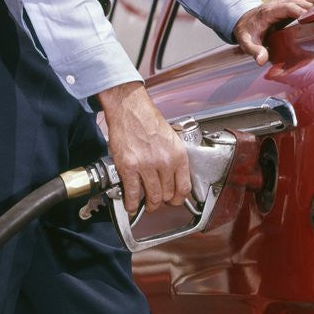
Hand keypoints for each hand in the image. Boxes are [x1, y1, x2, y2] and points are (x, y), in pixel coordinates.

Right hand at [97, 81, 190, 216]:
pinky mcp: (129, 167)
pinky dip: (132, 204)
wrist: (129, 107)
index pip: (184, 187)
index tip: (174, 200)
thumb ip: (174, 158)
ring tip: (146, 204)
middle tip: (157, 201)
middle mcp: (165, 161)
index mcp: (178, 154)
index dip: (178, 198)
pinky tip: (132, 206)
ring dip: (149, 205)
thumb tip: (174, 177)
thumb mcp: (171, 137)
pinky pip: (132, 193)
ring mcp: (146, 165)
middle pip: (168, 195)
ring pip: (152, 197)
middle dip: (162, 201)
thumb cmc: (147, 118)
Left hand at [233, 0, 313, 64]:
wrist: (243, 21)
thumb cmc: (247, 32)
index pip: (288, 7)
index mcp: (269, 11)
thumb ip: (254, 51)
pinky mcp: (288, 5)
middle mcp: (278, 4)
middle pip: (299, 1)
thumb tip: (262, 60)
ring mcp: (284, 3)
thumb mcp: (246, 43)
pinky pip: (304, 0)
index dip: (301, 11)